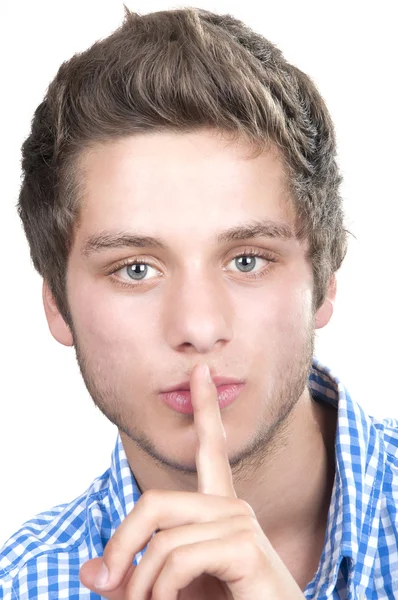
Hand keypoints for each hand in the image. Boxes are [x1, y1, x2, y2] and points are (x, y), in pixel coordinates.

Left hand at [79, 363, 304, 598]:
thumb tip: (90, 573)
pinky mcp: (246, 548)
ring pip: (162, 538)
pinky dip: (161, 591)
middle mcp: (233, 507)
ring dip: (141, 586)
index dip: (205, 410)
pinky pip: (178, 558)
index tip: (200, 373)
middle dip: (121, 545)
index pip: (210, 450)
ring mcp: (241, 524)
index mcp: (219, 510)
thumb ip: (131, 578)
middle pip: (154, 501)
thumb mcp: (164, 593)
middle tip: (108, 587)